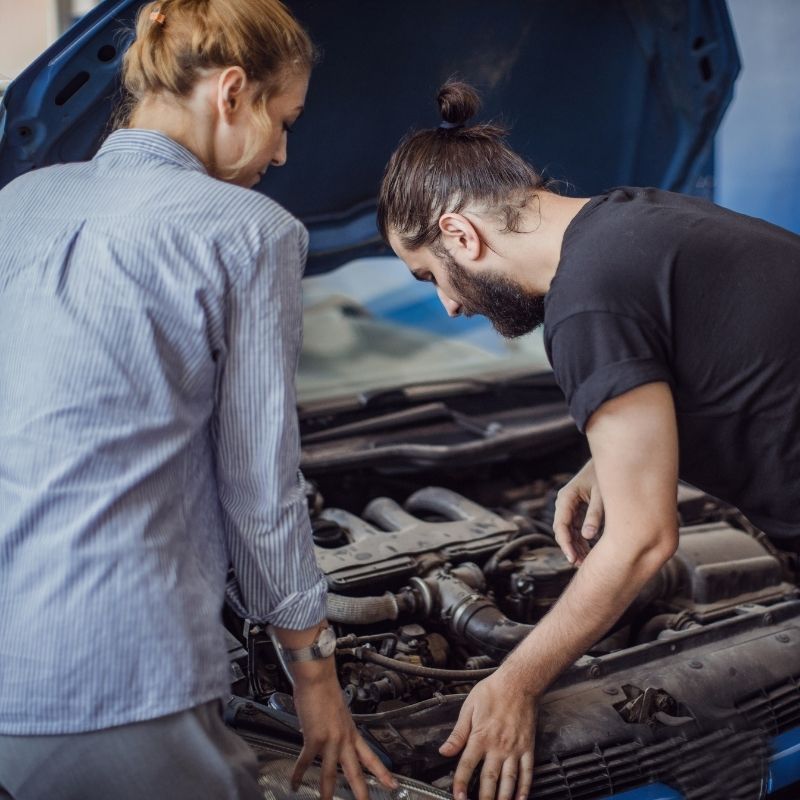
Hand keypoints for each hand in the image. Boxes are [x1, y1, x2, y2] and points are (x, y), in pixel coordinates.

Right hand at [290, 664, 397, 799]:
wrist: (318, 679)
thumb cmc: (325, 690)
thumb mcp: (338, 713)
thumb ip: (335, 727)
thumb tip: (325, 735)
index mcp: (352, 732)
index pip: (371, 756)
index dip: (383, 772)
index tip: (393, 785)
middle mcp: (344, 739)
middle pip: (355, 771)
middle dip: (361, 792)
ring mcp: (330, 740)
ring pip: (330, 773)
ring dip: (326, 792)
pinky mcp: (314, 738)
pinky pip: (305, 762)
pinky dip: (298, 774)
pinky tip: (294, 784)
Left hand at [439, 671, 535, 799]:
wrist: (519, 682)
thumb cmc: (493, 691)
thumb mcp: (469, 707)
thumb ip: (458, 733)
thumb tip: (444, 751)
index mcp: (481, 736)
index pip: (467, 765)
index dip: (461, 784)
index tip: (458, 798)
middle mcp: (498, 746)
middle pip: (489, 779)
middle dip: (483, 799)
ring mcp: (515, 748)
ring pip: (509, 781)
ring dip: (503, 798)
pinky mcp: (528, 748)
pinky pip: (527, 772)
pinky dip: (524, 788)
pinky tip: (520, 799)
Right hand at [553, 459, 603, 564]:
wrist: (611, 461)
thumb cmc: (605, 476)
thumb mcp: (601, 495)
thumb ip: (595, 515)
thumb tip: (588, 536)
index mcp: (566, 497)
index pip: (561, 525)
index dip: (565, 544)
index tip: (572, 559)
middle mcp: (564, 503)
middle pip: (562, 531)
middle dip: (570, 548)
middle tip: (580, 566)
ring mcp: (570, 506)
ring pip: (568, 531)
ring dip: (575, 546)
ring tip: (584, 563)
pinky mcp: (577, 509)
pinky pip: (575, 528)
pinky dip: (581, 540)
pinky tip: (588, 553)